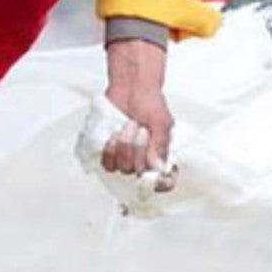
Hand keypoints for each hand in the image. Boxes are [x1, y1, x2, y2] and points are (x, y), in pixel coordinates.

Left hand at [102, 38, 175, 189]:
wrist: (130, 87)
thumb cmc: (149, 101)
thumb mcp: (162, 121)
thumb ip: (161, 144)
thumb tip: (157, 166)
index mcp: (161, 154)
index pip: (165, 181)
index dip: (161, 183)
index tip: (157, 177)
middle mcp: (144, 158)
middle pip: (139, 172)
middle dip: (138, 149)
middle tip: (140, 129)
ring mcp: (126, 155)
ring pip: (122, 168)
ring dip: (123, 147)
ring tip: (127, 127)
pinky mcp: (110, 151)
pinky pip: (107, 162)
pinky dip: (108, 150)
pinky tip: (113, 136)